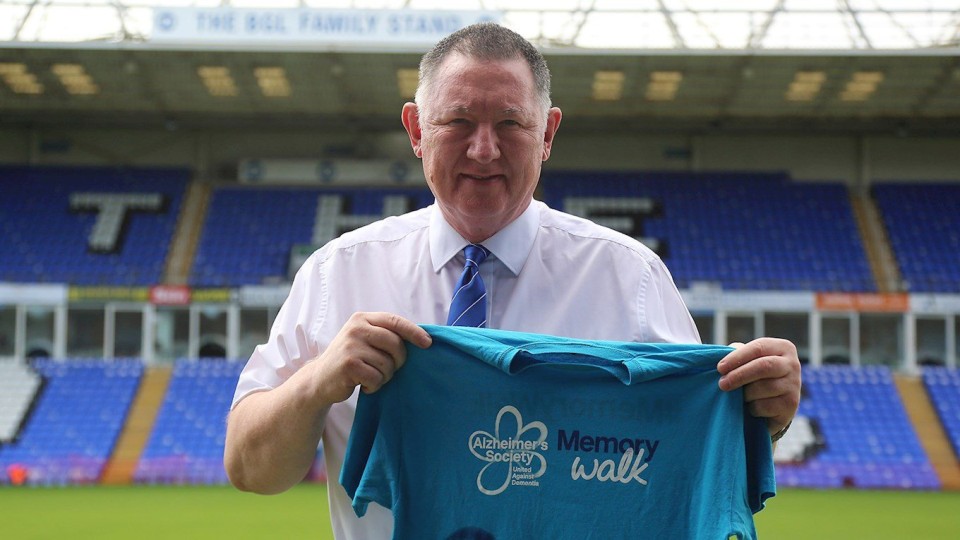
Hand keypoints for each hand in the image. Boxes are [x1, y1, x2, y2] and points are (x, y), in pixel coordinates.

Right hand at [308, 312, 431, 404]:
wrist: (319, 379)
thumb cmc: (350, 359)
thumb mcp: (364, 339)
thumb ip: (385, 334)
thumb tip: (421, 338)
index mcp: (362, 319)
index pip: (395, 321)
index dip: (414, 332)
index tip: (428, 343)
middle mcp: (356, 329)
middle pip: (395, 344)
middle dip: (398, 361)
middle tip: (389, 369)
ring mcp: (351, 346)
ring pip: (387, 364)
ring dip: (384, 376)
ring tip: (370, 376)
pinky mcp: (349, 365)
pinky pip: (376, 377)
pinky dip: (374, 386)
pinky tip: (363, 384)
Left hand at [717, 338, 800, 434]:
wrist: (772, 406)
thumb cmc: (755, 378)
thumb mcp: (749, 361)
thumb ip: (738, 354)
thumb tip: (724, 353)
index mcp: (783, 347)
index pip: (758, 348)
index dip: (737, 357)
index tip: (720, 368)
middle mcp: (793, 364)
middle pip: (763, 366)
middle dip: (739, 375)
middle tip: (722, 384)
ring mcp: (795, 385)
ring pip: (764, 387)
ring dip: (745, 394)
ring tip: (739, 396)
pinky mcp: (791, 404)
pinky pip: (765, 406)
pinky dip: (752, 407)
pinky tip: (751, 406)